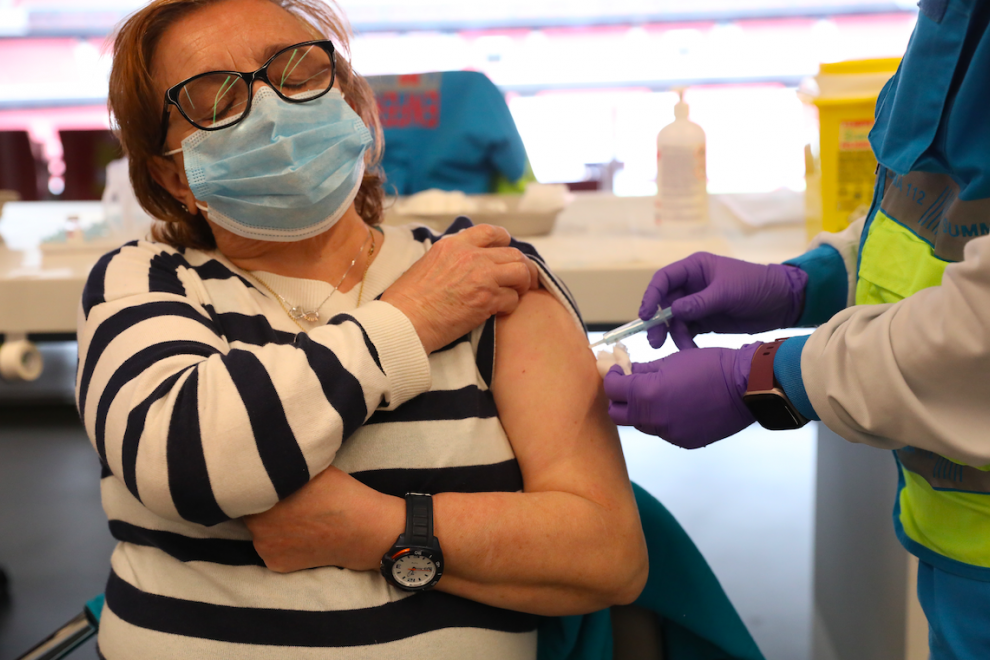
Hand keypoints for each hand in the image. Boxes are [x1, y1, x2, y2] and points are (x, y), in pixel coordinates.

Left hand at [244, 466, 402, 572]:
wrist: (364, 531)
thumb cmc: (340, 494)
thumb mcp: (309, 469)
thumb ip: (283, 471)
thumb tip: (267, 464)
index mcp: (262, 499)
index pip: (243, 489)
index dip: (254, 483)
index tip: (266, 480)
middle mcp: (256, 527)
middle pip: (249, 511)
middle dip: (261, 504)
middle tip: (284, 499)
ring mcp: (265, 549)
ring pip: (258, 531)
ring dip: (269, 524)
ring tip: (294, 517)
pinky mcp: (276, 565)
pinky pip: (270, 548)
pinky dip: (279, 542)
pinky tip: (299, 534)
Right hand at [381, 224, 540, 353]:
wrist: (403, 322)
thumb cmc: (407, 300)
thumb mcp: (426, 264)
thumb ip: (450, 258)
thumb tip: (464, 264)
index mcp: (453, 245)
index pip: (491, 232)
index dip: (505, 242)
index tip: (506, 254)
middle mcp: (471, 256)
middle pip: (513, 253)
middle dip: (522, 267)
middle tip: (521, 281)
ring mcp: (481, 277)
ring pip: (521, 272)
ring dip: (522, 285)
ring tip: (515, 295)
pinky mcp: (487, 300)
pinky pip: (513, 299)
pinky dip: (510, 307)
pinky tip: (499, 312)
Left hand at [602, 343, 760, 447]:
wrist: (747, 387)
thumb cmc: (711, 366)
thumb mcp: (672, 360)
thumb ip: (643, 370)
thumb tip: (626, 371)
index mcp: (647, 395)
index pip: (612, 390)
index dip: (611, 377)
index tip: (618, 370)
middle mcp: (654, 419)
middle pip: (618, 415)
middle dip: (619, 399)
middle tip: (629, 386)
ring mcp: (669, 433)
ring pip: (641, 424)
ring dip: (641, 411)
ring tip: (657, 395)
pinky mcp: (684, 442)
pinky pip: (663, 432)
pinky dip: (663, 420)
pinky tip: (678, 407)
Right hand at [640, 253, 806, 349]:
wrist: (783, 303)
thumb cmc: (756, 286)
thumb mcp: (728, 292)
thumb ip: (700, 302)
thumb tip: (673, 311)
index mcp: (695, 268)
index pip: (664, 279)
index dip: (651, 296)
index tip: (646, 316)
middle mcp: (692, 285)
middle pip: (665, 303)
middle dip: (659, 322)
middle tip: (655, 341)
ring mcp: (698, 304)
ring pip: (675, 321)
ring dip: (673, 335)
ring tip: (681, 348)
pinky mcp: (706, 320)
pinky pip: (688, 331)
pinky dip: (686, 341)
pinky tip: (690, 351)